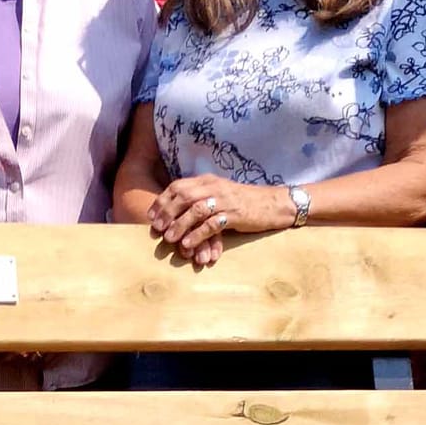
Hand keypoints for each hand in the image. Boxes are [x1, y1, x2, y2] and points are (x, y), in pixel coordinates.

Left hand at [148, 177, 294, 268]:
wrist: (273, 204)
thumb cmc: (244, 201)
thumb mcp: (219, 193)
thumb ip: (200, 197)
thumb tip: (176, 209)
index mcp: (208, 181)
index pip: (178, 186)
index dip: (162, 200)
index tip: (152, 215)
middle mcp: (214, 187)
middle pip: (183, 196)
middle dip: (167, 212)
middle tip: (157, 228)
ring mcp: (225, 200)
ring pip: (196, 210)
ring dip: (180, 224)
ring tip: (169, 238)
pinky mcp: (235, 215)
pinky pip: (212, 225)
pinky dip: (198, 235)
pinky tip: (189, 244)